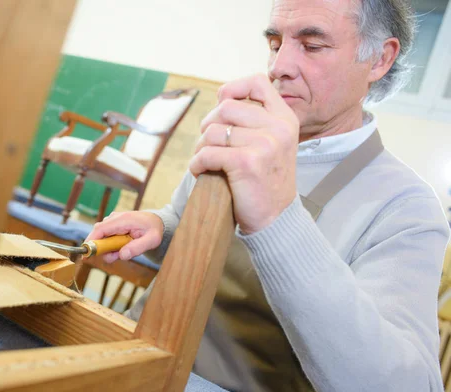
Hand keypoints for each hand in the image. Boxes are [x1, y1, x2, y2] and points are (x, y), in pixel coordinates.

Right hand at [85, 211, 163, 262]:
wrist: (156, 222)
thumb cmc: (154, 230)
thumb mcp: (152, 240)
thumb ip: (137, 248)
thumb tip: (122, 255)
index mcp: (123, 220)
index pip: (101, 229)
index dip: (91, 241)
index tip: (86, 254)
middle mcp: (115, 218)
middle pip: (98, 234)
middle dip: (103, 249)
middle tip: (116, 256)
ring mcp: (112, 221)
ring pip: (102, 238)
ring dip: (109, 249)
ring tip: (125, 250)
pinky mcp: (112, 226)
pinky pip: (106, 238)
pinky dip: (111, 246)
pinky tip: (122, 247)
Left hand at [190, 74, 299, 233]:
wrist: (276, 218)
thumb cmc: (266, 181)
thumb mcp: (273, 144)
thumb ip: (256, 121)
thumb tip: (222, 99)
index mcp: (285, 119)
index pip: (258, 82)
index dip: (234, 88)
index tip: (222, 104)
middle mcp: (278, 128)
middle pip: (226, 107)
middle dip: (208, 125)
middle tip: (207, 144)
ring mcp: (264, 144)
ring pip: (213, 131)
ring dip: (200, 147)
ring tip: (203, 160)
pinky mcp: (246, 163)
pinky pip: (207, 153)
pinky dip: (196, 163)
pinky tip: (200, 171)